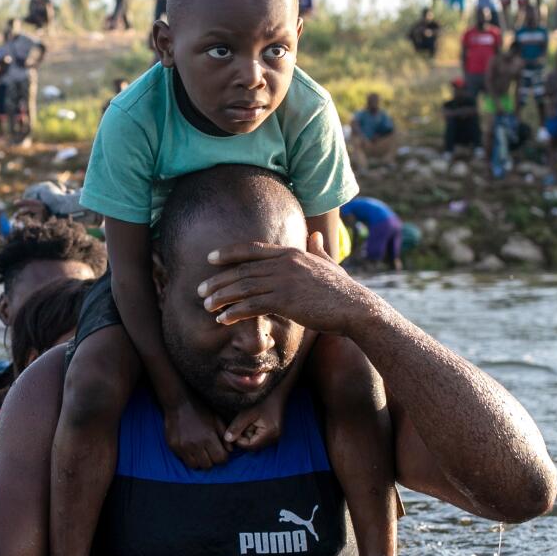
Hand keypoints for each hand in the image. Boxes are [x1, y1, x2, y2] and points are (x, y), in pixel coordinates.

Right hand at [164, 395, 229, 469]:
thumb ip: (224, 435)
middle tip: (209, 452)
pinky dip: (189, 458)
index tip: (220, 452)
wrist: (179, 402)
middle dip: (211, 460)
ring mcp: (184, 447)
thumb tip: (230, 450)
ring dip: (199, 461)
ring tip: (200, 452)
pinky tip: (190, 449)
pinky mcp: (174, 447)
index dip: (222, 457)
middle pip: (208, 465)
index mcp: (209, 437)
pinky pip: (184, 460)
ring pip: (195, 466)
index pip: (220, 459)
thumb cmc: (200, 410)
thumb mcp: (216, 419)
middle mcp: (196, 444)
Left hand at [198, 231, 366, 334]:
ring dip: (221, 297)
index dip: (229, 253)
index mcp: (291, 253)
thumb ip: (318, 249)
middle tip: (200, 290)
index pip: (252, 249)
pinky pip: (252, 305)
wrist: (356, 308)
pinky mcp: (286, 301)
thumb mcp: (330, 264)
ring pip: (243, 287)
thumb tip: (315, 236)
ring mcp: (284, 281)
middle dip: (218, 280)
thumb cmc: (343, 290)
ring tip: (206, 306)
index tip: (210, 258)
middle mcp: (284, 263)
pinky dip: (235, 312)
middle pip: (242, 270)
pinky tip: (223, 319)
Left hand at [224, 389, 284, 450]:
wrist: (277, 390)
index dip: (239, 440)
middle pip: (253, 445)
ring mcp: (275, 435)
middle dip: (243, 436)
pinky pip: (259, 435)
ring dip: (247, 433)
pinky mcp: (273, 431)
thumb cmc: (263, 399)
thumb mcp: (247, 412)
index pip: (250, 446)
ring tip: (246, 420)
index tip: (233, 429)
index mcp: (270, 434)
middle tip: (239, 423)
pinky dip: (252, 430)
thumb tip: (227, 439)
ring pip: (255, 440)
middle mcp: (275, 437)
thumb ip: (237, 427)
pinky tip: (251, 420)